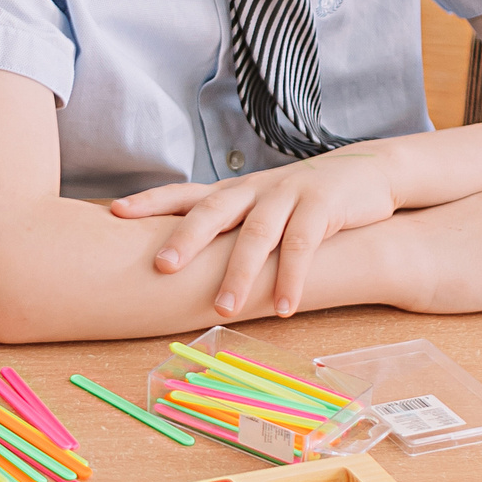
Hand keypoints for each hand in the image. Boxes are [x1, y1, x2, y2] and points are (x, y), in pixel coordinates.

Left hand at [114, 150, 401, 318]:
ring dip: (239, 274)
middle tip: (162, 267)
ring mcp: (288, 195)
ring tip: (222, 309)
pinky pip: (304, 245)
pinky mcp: (323, 207)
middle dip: (186, 238)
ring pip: (257, 234)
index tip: (114, 212)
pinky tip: (283, 307)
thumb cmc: (303, 199)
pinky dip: (292, 278)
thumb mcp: (261, 207)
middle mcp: (254, 190)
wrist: (366, 172)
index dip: (150, 201)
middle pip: (213, 211)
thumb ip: (230, 227)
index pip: (185, 193)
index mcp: (233, 191)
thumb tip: (184, 259)